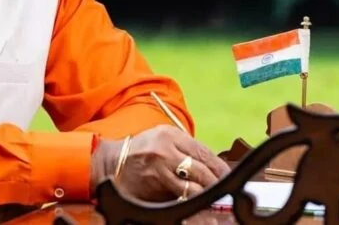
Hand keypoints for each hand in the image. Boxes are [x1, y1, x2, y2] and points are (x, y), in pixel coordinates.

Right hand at [90, 125, 229, 201]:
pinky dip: (189, 202)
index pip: (203, 152)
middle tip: (223, 191)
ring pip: (192, 188)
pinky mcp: (152, 188)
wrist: (111, 163)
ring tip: (211, 199)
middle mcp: (164, 150)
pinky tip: (194, 204)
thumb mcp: (161, 139)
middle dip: (215, 183)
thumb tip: (213, 166)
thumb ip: (185, 148)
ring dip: (205, 196)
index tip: (227, 176)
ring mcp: (158, 170)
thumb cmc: (141, 151)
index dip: (219, 167)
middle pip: (201, 170)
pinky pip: (178, 198)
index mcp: (169, 135)